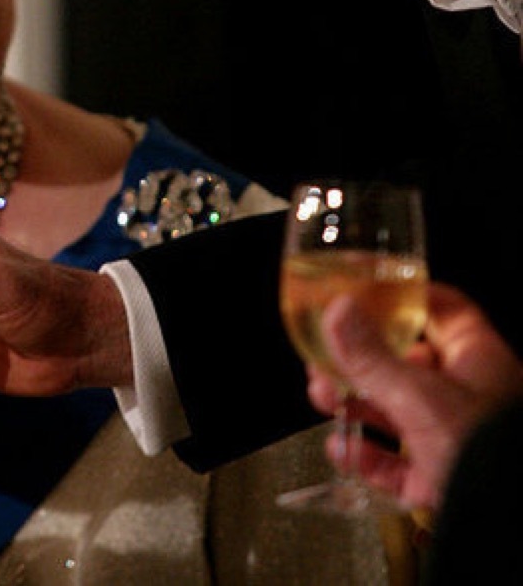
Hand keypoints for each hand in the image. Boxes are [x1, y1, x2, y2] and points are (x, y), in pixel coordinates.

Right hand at [307, 282, 522, 510]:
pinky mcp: (442, 481)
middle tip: (327, 356)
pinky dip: (367, 455)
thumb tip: (338, 310)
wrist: (498, 529)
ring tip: (324, 399)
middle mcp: (471, 397)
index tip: (370, 292)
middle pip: (408, 362)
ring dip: (354, 404)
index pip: (445, 311)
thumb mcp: (416, 396)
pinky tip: (342, 449)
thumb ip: (370, 356)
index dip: (407, 298)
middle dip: (360, 360)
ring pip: (397, 411)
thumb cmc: (481, 455)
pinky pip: (398, 463)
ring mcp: (455, 440)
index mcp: (480, 363)